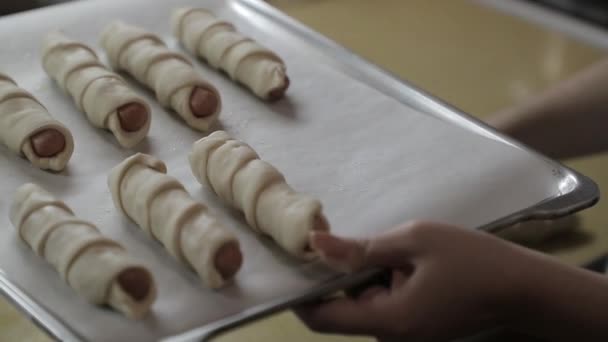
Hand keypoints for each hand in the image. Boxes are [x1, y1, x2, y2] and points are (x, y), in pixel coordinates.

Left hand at [296, 221, 535, 340]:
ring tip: (384, 246)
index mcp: (388, 320)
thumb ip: (362, 248)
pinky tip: (401, 259)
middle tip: (342, 240)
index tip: (292, 264)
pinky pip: (385, 306)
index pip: (322, 319)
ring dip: (363, 277)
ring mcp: (405, 334)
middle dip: (337, 278)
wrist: (522, 287)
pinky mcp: (417, 327)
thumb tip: (316, 245)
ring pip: (364, 306)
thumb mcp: (414, 241)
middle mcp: (392, 336)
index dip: (300, 295)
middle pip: (342, 311)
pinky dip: (382, 282)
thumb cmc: (472, 259)